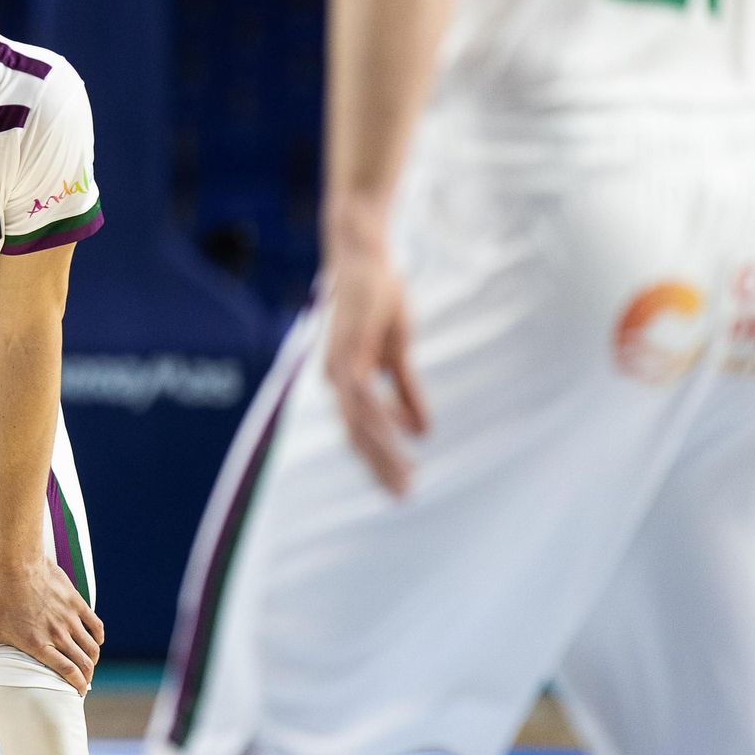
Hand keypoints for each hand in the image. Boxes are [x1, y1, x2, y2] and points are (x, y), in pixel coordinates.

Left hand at [0, 557, 102, 694]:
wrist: (17, 564)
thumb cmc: (0, 595)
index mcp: (38, 645)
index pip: (67, 672)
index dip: (77, 685)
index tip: (79, 692)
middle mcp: (58, 635)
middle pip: (84, 662)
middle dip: (87, 676)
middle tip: (84, 680)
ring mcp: (69, 618)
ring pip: (91, 646)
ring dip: (93, 658)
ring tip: (90, 663)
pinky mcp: (76, 602)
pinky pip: (95, 624)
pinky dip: (98, 636)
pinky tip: (96, 641)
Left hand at [322, 243, 429, 496]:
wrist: (363, 258)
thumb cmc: (378, 300)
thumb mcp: (396, 351)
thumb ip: (404, 391)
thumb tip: (421, 431)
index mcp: (342, 381)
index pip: (357, 432)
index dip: (377, 459)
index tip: (400, 484)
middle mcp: (334, 380)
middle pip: (355, 437)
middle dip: (379, 468)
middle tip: (405, 496)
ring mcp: (338, 368)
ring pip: (360, 424)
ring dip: (385, 453)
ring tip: (408, 477)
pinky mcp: (349, 354)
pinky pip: (366, 399)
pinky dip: (385, 421)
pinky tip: (406, 439)